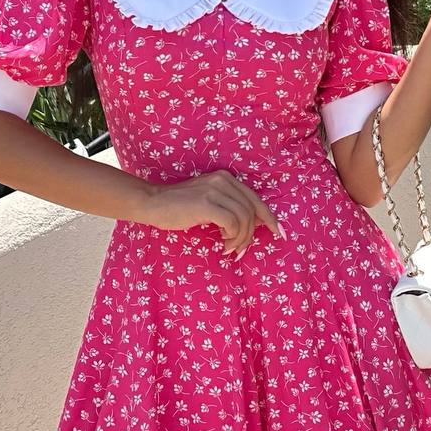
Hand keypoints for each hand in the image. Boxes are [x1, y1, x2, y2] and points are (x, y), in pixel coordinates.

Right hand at [139, 169, 284, 257]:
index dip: (269, 218)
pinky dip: (231, 237)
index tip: (279, 233)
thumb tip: (253, 225)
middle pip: (252, 211)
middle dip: (250, 235)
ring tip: (229, 249)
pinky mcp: (206, 203)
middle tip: (239, 252)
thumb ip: (228, 207)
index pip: (255, 199)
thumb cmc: (177, 207)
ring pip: (244, 219)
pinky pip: (232, 223)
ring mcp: (214, 190)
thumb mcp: (208, 202)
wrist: (151, 203)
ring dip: (240, 239)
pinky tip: (221, 243)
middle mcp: (223, 180)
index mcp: (226, 178)